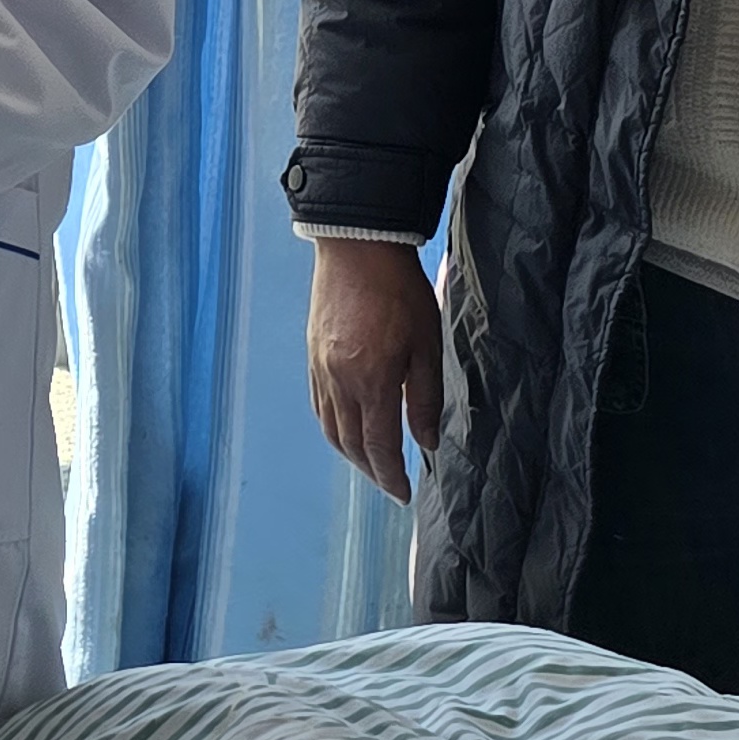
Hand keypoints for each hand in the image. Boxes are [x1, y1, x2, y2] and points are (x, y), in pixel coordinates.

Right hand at [306, 238, 441, 500]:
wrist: (357, 245)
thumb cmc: (399, 291)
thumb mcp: (426, 345)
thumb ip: (424, 398)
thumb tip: (425, 441)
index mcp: (371, 383)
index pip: (378, 447)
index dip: (391, 477)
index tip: (403, 494)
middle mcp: (339, 382)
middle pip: (350, 444)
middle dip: (372, 472)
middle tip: (391, 484)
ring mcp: (320, 368)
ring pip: (330, 428)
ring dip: (350, 453)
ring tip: (371, 462)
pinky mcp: (312, 353)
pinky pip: (319, 404)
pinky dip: (333, 426)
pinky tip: (347, 426)